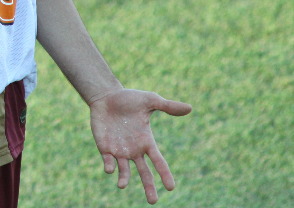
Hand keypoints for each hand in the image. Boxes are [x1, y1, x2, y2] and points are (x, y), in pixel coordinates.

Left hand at [88, 88, 191, 203]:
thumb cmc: (129, 98)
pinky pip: (108, 162)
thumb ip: (167, 106)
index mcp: (147, 141)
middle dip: (148, 186)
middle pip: (144, 173)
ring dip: (124, 179)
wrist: (106, 96)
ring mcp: (119, 151)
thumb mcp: (149, 100)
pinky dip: (109, 166)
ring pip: (124, 171)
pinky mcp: (104, 148)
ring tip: (122, 185)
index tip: (171, 187)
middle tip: (153, 201)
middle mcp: (134, 150)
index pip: (158, 161)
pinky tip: (110, 169)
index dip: (165, 174)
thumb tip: (190, 108)